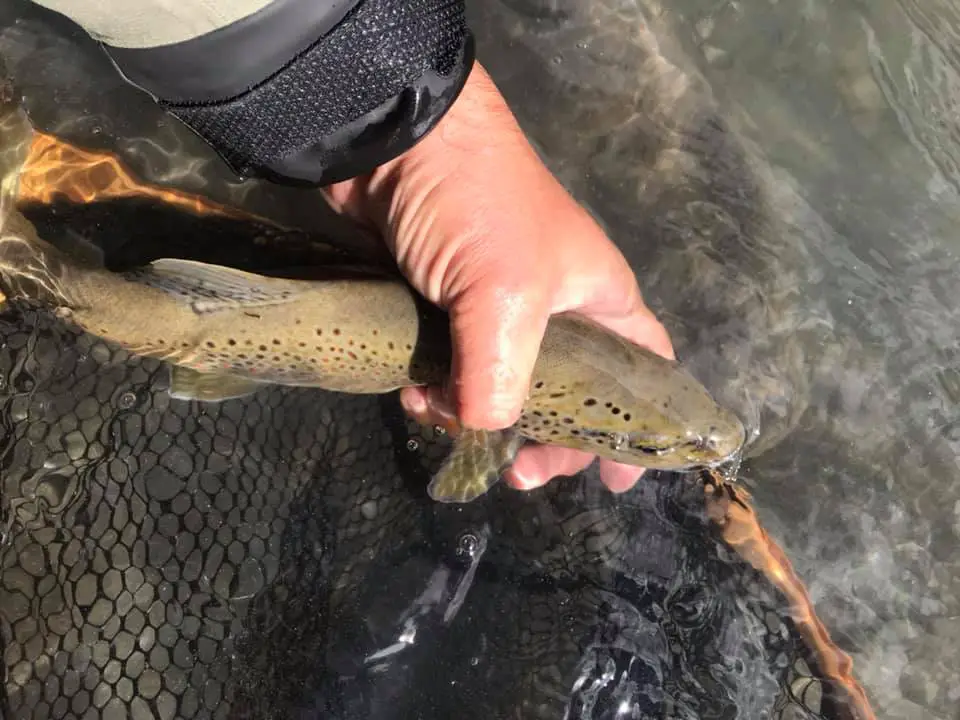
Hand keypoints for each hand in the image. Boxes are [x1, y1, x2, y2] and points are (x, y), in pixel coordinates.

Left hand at [324, 62, 673, 494]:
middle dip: (544, 437)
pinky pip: (454, 366)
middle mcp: (556, 305)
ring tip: (444, 424)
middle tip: (516, 473)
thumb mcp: (507, 297)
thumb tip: (484, 432)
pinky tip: (414, 395)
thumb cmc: (477, 208)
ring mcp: (496, 305)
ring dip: (477, 414)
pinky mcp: (446, 304)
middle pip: (568, 393)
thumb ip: (502, 377)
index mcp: (598, 296)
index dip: (640, 424)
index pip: (644, 370)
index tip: (616, 479)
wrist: (396, 141)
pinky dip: (439, 389)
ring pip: (502, 383)